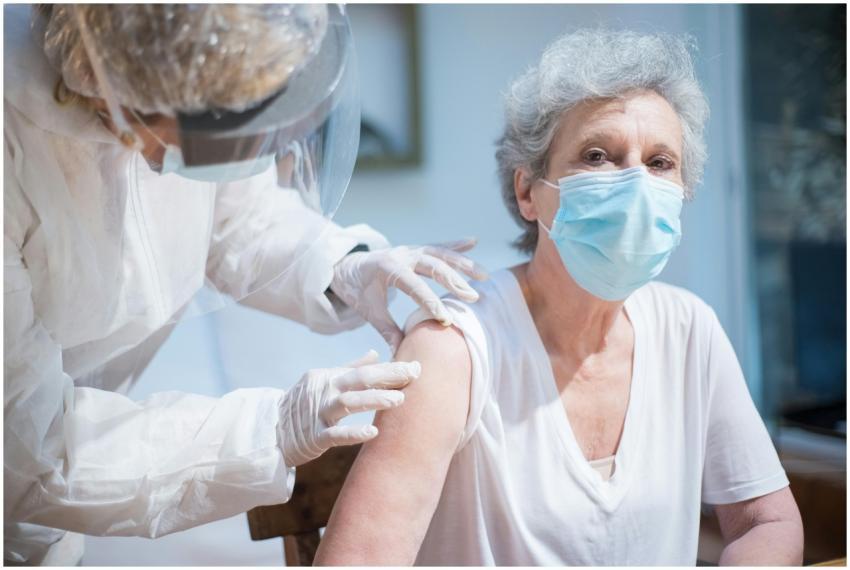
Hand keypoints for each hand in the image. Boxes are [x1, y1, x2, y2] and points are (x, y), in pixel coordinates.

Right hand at [278, 350, 419, 466]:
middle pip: (359, 380)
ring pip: (348, 403)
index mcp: (329, 377)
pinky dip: (353, 433)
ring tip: (400, 400)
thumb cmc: (303, 404)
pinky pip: (335, 434)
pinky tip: (374, 432)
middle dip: (388, 377)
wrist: (271, 430)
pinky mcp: (314, 436)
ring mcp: (318, 413)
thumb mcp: (324, 381)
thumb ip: (349, 368)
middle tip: (414, 375)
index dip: (390, 369)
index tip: (416, 367)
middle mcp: (324, 391)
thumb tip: (375, 353)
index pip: (365, 370)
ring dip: (374, 400)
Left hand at [330, 238, 488, 351]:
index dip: (429, 302)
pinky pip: (438, 247)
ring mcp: (410, 250)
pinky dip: (456, 245)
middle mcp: (401, 254)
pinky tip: (474, 241)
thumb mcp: (368, 311)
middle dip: (453, 281)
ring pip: (440, 254)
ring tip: (483, 276)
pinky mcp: (415, 250)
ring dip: (462, 264)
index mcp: (386, 268)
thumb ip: (386, 330)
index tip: (446, 319)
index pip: (412, 285)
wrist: (346, 266)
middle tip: (472, 297)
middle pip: (431, 265)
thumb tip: (401, 354)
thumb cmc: (357, 290)